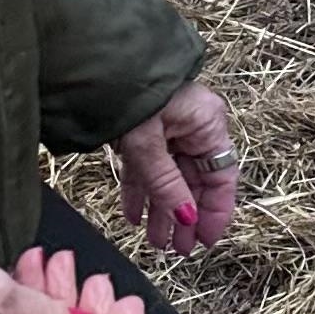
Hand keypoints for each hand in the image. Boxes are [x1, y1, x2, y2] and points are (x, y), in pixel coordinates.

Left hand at [115, 84, 240, 253]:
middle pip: (195, 181)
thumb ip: (166, 184)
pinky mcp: (143, 131)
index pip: (221, 177)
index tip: (205, 241)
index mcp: (208, 125)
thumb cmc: (128, 92)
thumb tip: (187, 219)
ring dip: (162, 209)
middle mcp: (193, 128)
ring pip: (169, 177)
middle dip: (185, 217)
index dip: (216, 212)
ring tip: (155, 241)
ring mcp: (168, 129)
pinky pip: (147, 167)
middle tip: (178, 249)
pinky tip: (134, 216)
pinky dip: (141, 190)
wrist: (92, 64)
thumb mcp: (147, 144)